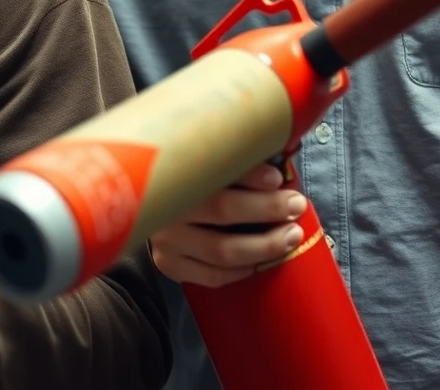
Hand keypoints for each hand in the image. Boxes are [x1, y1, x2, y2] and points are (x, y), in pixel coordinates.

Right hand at [149, 163, 306, 288]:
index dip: (249, 175)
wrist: (143, 205)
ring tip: (291, 236)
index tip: (277, 178)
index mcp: (170, 173)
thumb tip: (276, 166)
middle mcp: (165, 207)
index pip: (214, 171)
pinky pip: (213, 275)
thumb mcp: (201, 164)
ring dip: (264, 245)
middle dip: (267, 208)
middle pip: (223, 209)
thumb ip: (230, 162)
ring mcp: (165, 240)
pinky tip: (261, 261)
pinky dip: (242, 270)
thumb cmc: (186, 181)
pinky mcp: (169, 264)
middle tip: (296, 205)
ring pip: (223, 250)